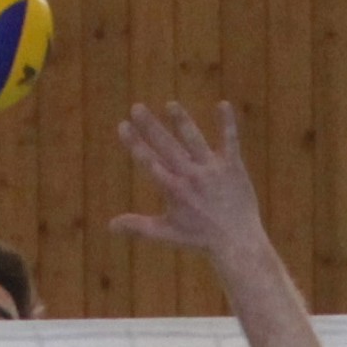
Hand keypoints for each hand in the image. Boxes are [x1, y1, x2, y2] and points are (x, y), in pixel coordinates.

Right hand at [110, 100, 264, 259]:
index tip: (122, 125)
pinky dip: (227, 124)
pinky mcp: (232, 166)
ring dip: (182, 121)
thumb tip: (109, 226)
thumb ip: (138, 226)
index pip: (149, 162)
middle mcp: (190, 176)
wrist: (237, 242)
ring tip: (171, 104)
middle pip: (167, 146)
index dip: (135, 144)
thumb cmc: (200, 237)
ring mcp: (211, 169)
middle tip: (136, 107)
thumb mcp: (167, 232)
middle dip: (151, 127)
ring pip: (194, 140)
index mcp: (173, 190)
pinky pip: (230, 141)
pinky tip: (224, 104)